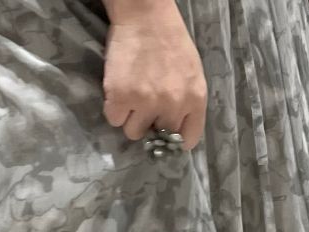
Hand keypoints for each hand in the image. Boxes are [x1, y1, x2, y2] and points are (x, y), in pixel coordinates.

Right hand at [101, 0, 207, 149]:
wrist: (145, 15)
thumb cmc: (170, 40)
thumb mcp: (191, 73)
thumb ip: (187, 102)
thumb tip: (174, 130)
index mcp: (195, 99)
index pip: (189, 139)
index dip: (175, 138)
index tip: (166, 132)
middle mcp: (172, 104)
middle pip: (158, 137)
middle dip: (151, 124)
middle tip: (145, 104)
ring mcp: (145, 102)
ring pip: (133, 132)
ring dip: (130, 118)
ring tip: (131, 95)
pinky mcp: (120, 98)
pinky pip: (114, 119)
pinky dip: (114, 108)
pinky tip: (119, 90)